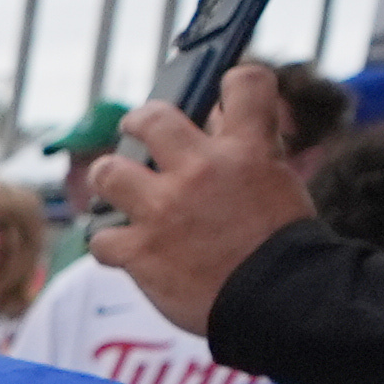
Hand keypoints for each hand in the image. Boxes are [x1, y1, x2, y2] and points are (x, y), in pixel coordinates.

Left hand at [77, 62, 318, 335]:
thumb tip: (216, 114)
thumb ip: (248, 146)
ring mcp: (165, 209)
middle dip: (140, 123)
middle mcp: (202, 170)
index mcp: (247, 150)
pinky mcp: (141, 250)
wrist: (281, 302)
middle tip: (141, 136)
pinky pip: (101, 236)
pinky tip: (126, 247)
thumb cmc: (282, 246)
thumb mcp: (278, 182)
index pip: (245, 82)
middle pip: (151, 117)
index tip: (222, 90)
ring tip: (124, 194)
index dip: (232, 81)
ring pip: (107, 172)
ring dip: (112, 181)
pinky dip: (111, 243)